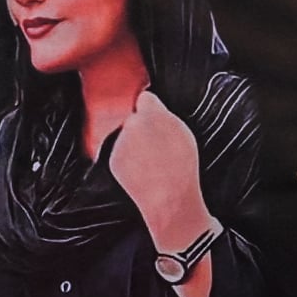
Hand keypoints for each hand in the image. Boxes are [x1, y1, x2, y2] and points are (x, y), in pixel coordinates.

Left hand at [108, 90, 211, 250]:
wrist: (168, 198)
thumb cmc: (181, 168)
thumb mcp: (183, 134)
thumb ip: (164, 115)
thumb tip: (152, 106)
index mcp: (153, 115)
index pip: (145, 98)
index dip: (150, 108)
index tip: (153, 115)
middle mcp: (132, 124)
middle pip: (134, 118)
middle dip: (141, 127)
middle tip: (155, 145)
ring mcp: (120, 142)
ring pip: (125, 136)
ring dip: (133, 144)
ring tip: (151, 161)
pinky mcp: (113, 158)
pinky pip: (120, 153)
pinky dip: (128, 159)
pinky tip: (142, 170)